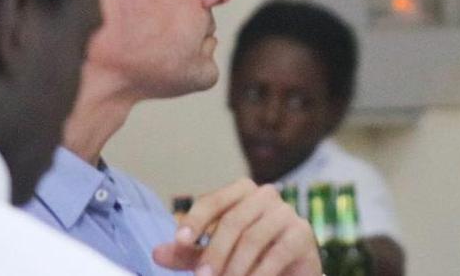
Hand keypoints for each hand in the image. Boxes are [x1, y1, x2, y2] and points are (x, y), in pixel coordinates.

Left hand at [152, 178, 321, 275]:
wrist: (290, 271)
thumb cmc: (248, 258)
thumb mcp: (213, 256)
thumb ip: (188, 254)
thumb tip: (157, 253)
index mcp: (241, 192)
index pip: (213, 201)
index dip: (195, 220)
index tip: (180, 242)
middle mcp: (265, 195)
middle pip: (233, 221)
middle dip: (214, 253)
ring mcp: (286, 212)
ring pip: (252, 238)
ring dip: (234, 267)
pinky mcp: (302, 233)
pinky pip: (276, 254)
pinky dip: (257, 274)